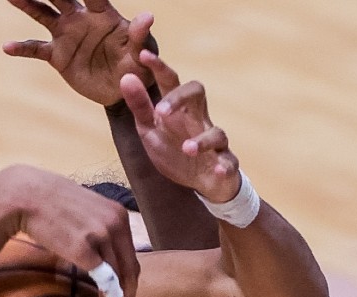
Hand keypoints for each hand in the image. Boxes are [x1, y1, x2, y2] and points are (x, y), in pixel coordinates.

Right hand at [0, 165, 138, 296]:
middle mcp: (115, 223)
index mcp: (119, 214)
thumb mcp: (86, 210)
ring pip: (117, 277)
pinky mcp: (83, 248)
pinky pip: (102, 278)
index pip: (131, 255)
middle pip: (129, 268)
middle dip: (127, 295)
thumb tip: (105, 256)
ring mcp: (100, 235)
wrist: (24, 194)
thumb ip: (101, 229)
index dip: (130, 280)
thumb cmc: (51, 203)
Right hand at [2, 0, 153, 106]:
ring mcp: (66, 35)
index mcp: (103, 14)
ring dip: (27, 4)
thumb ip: (141, 36)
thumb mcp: (142, 54)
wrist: (123, 92)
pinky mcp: (57, 55)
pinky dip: (22, 48)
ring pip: (42, 14)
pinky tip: (7, 47)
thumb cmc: (138, 68)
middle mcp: (81, 19)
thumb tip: (148, 16)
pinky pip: (36, 48)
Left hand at [121, 51, 241, 203]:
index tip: (143, 54)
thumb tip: (126, 76)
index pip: (170, 82)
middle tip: (160, 112)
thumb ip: (140, 106)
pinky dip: (225, 166)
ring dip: (202, 140)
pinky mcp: (225, 164)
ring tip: (186, 148)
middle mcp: (198, 120)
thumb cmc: (174, 151)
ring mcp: (214, 142)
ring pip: (216, 132)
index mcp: (178, 109)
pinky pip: (230, 162)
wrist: (201, 182)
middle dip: (180, 97)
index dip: (159, 67)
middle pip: (197, 93)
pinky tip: (218, 171)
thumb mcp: (150, 130)